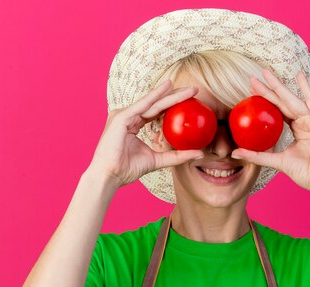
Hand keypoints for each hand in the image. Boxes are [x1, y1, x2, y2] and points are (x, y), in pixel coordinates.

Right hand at [88, 80, 204, 187]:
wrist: (109, 175)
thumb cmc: (127, 169)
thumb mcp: (157, 160)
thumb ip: (176, 156)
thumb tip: (199, 153)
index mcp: (133, 124)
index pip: (156, 112)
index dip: (173, 106)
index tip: (190, 102)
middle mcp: (128, 117)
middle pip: (156, 104)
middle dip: (176, 96)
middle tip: (194, 90)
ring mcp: (124, 115)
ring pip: (153, 102)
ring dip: (171, 94)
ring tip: (189, 89)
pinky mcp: (121, 117)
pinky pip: (143, 105)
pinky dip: (156, 96)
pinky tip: (168, 87)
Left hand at [231, 68, 309, 194]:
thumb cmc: (304, 172)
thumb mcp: (276, 161)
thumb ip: (257, 155)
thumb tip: (235, 153)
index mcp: (296, 129)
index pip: (277, 111)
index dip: (264, 101)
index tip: (250, 91)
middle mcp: (304, 121)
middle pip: (282, 102)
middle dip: (268, 89)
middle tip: (253, 77)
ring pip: (292, 99)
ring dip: (279, 86)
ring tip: (266, 73)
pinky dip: (306, 88)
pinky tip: (298, 75)